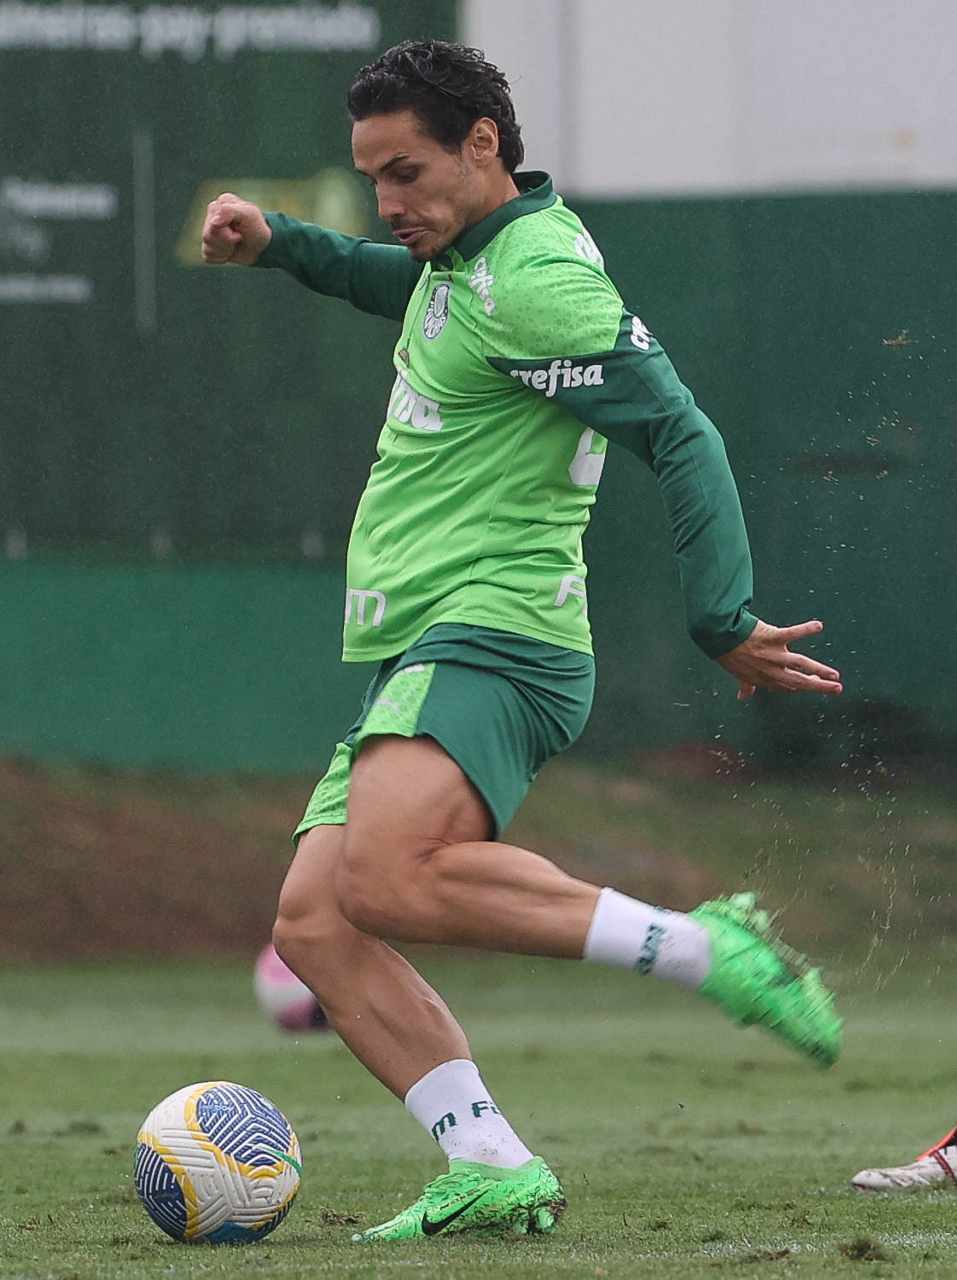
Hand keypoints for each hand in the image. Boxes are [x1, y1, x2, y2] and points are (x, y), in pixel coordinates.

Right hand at [201, 192, 271, 265]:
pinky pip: (208, 256)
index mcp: (221, 203)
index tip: (241, 230)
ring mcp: (209, 230)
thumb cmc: (257, 229)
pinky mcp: (209, 245)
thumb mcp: (249, 215)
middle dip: (227, 242)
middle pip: (208, 235)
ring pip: (208, 246)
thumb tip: (213, 222)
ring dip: (225, 250)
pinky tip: (230, 251)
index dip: (228, 233)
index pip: (213, 224)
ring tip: (235, 244)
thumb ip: (229, 211)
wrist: (263, 247)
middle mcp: (212, 215)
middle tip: (239, 238)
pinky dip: (221, 257)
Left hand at [715, 619, 842, 701]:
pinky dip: (805, 629)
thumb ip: (746, 686)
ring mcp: (773, 654)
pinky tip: (818, 626)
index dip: (802, 686)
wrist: (719, 637)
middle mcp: (771, 669)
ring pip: (800, 663)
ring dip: (819, 670)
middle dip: (819, 686)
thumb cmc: (731, 655)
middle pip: (799, 680)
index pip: (789, 686)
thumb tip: (742, 697)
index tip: (815, 683)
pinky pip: (791, 633)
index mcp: (765, 679)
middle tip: (836, 688)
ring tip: (834, 675)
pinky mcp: (772, 637)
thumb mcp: (739, 674)